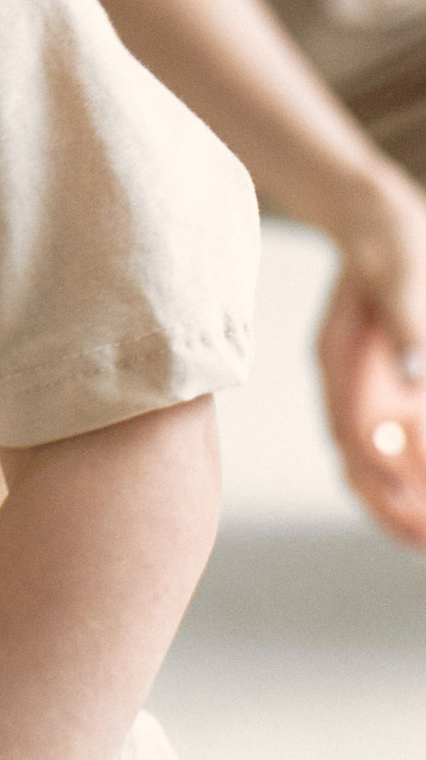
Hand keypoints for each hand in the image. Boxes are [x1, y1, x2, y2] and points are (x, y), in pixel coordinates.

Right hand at [317, 173, 425, 548]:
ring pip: (367, 467)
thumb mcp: (401, 268)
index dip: (385, 478)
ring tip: (424, 539)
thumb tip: (414, 370)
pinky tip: (422, 499)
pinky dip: (402, 480)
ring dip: (397, 507)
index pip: (357, 435)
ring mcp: (357, 392)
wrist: (371, 220)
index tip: (416, 511)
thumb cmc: (390, 240)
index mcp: (341, 362)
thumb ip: (407, 316)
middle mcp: (344, 386)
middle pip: (358, 467)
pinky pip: (382, 449)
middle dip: (393, 512)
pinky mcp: (375, 393)